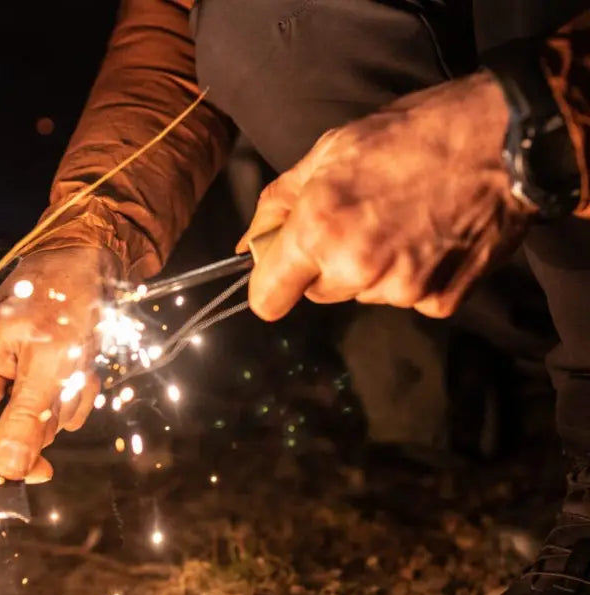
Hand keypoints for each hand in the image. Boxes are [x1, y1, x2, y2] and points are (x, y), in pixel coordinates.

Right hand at [0, 246, 113, 482]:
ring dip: (64, 403)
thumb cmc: (63, 298)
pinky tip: (81, 366)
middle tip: (64, 385)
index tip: (36, 471)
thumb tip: (8, 470)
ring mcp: (5, 381)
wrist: (90, 262)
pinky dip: (73, 394)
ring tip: (75, 365)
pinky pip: (53, 412)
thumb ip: (26, 417)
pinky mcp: (31, 380)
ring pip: (35, 428)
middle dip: (43, 419)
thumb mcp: (48, 361)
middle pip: (2, 439)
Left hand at [240, 72, 534, 320]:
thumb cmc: (411, 135)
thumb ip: (279, 203)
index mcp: (318, 231)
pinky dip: (414, 276)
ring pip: (362, 295)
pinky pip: (407, 298)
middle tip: (358, 220)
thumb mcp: (329, 151)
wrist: (503, 141)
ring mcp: (400, 290)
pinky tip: (431, 239)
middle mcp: (355, 269)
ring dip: (371, 269)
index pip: (267, 300)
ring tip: (401, 222)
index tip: (280, 272)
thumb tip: (247, 245)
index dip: (269, 285)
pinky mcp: (439, 302)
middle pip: (317, 294)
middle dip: (326, 265)